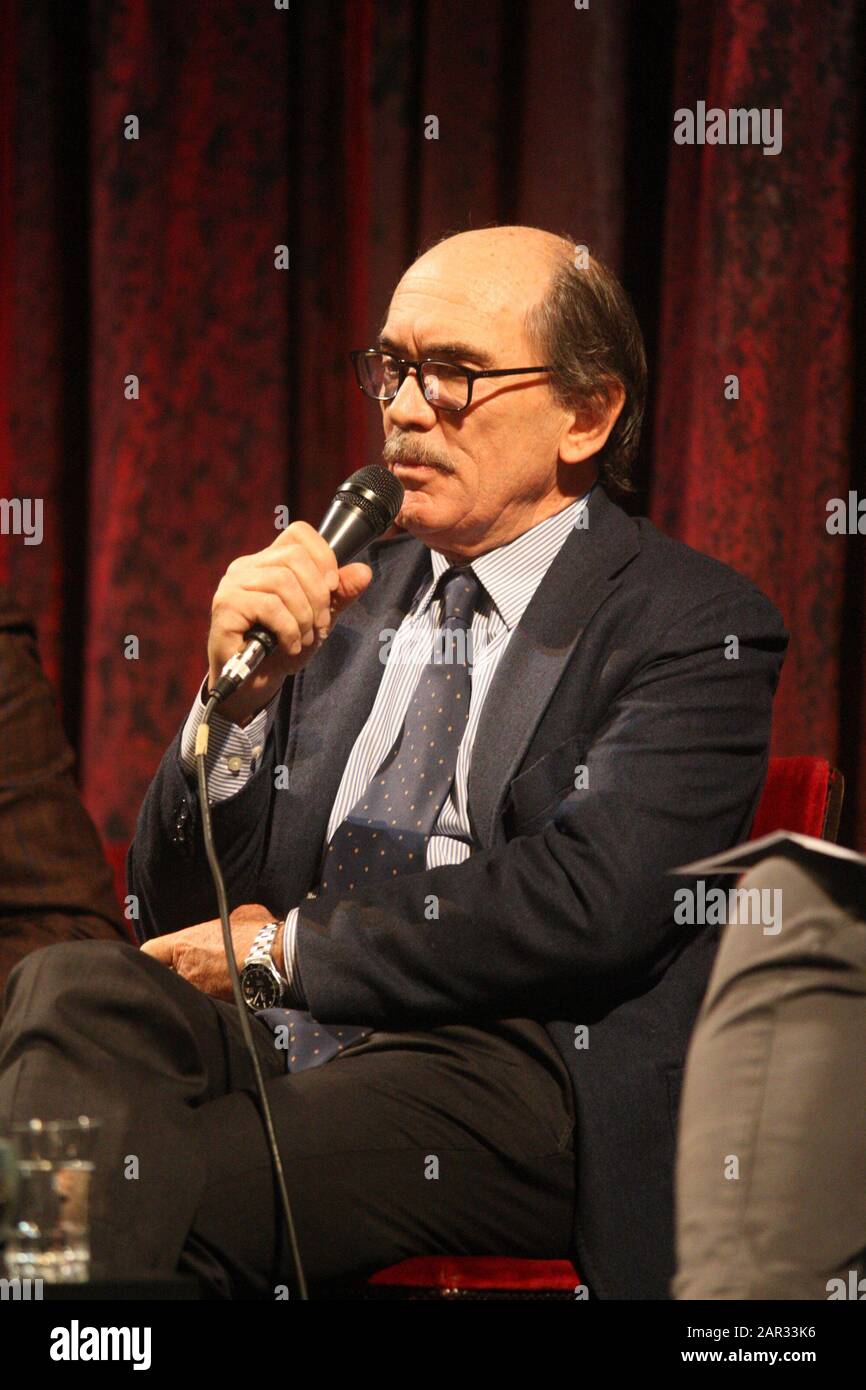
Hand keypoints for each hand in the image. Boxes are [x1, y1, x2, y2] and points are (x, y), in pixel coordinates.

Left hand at [139, 903, 279, 999]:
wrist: (278, 959)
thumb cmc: (259, 934)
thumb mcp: (239, 915)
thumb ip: (224, 922)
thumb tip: (232, 922)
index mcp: (185, 944)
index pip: (151, 951)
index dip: (153, 955)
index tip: (160, 957)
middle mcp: (186, 971)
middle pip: (166, 976)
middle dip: (175, 974)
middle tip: (190, 969)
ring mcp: (200, 993)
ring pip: (185, 992)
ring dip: (193, 989)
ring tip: (211, 983)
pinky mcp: (216, 1008)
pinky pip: (206, 1005)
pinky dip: (212, 1001)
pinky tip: (225, 994)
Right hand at [207, 520, 372, 724]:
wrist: (254, 683)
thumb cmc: (282, 648)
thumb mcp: (320, 619)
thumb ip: (340, 595)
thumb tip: (363, 572)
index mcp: (269, 561)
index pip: (299, 533)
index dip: (324, 557)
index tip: (332, 589)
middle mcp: (247, 566)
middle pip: (295, 556)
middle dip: (318, 595)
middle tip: (320, 624)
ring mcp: (234, 584)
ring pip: (283, 581)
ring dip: (304, 616)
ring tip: (303, 638)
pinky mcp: (226, 606)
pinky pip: (269, 606)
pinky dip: (288, 629)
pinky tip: (289, 645)